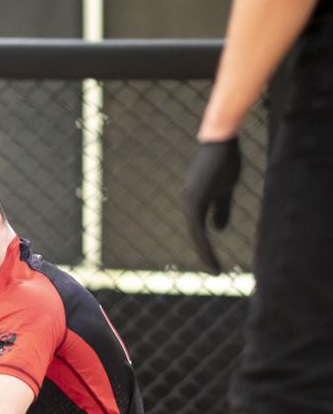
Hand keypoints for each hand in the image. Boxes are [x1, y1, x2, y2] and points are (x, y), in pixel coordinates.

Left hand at [181, 138, 241, 274]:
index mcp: (195, 202)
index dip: (205, 247)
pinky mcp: (194, 201)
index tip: (215, 263)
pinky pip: (197, 228)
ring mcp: (189, 202)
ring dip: (204, 253)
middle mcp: (188, 203)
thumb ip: (221, 208)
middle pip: (195, 236)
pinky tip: (209, 255)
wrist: (221, 142)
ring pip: (195, 235)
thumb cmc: (224, 161)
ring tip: (214, 269)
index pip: (198, 230)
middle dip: (204, 255)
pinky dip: (203, 243)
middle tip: (215, 271)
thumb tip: (218, 229)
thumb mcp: (225, 190)